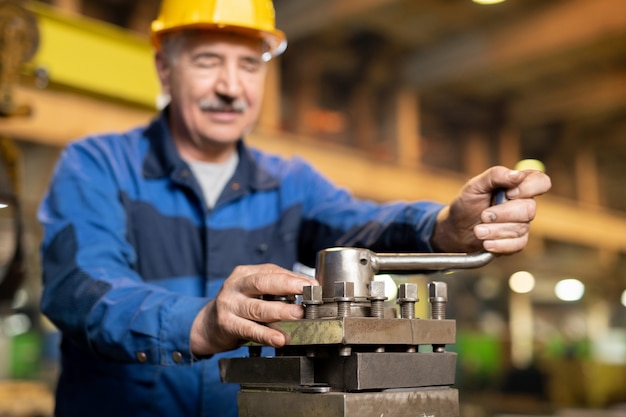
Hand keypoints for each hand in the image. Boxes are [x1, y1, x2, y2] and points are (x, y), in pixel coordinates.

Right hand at [191, 264, 315, 355]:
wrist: (207, 325)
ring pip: (257, 307)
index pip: (271, 272)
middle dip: (287, 287)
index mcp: (245, 273)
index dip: (293, 278)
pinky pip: (248, 329)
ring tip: (299, 316)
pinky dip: (266, 334)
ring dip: (280, 312)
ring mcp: (229, 304)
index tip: (313, 285)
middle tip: (308, 295)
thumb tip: (307, 289)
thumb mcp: (254, 292)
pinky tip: (279, 339)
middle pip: (262, 283)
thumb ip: (277, 289)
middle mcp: (235, 285)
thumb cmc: (238, 306)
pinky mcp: (226, 324)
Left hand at [431, 165, 550, 253]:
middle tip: (483, 215)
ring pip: (521, 228)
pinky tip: (486, 243)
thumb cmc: (466, 204)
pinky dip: (500, 244)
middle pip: (529, 209)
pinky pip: (518, 244)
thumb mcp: (474, 186)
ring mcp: (522, 224)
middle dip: (503, 213)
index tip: (509, 193)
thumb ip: (495, 176)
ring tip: (477, 230)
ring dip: (495, 230)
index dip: (529, 188)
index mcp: (517, 185)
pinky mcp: (517, 241)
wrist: (455, 229)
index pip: (540, 182)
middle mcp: (524, 204)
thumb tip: (517, 174)